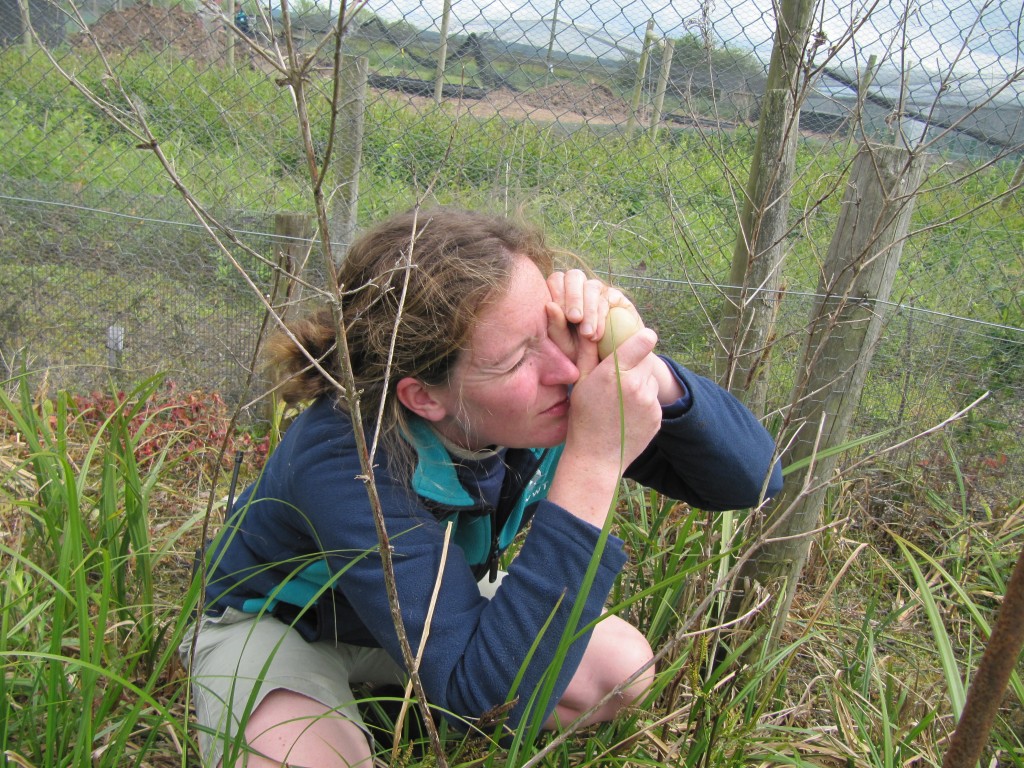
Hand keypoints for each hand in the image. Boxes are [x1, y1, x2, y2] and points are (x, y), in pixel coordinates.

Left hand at [546, 270, 640, 360]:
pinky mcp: (616, 297)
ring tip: (587, 334)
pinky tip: (597, 335)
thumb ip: (555, 325)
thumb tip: (549, 305)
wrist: (604, 363)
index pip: (556, 279)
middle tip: (574, 319)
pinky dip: (601, 317)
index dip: (558, 293)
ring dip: (589, 310)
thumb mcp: (563, 343)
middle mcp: (580, 288)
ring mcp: (599, 291)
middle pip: (574, 276)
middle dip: (573, 297)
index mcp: (562, 293)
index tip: (562, 316)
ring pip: (592, 286)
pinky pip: (608, 299)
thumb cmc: (578, 352)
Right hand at [562, 325, 663, 474]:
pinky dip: (644, 403)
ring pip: (651, 381)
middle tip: (620, 376)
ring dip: (641, 384)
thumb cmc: (583, 419)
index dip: (643, 338)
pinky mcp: (658, 418)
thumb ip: (588, 353)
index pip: (643, 341)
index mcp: (615, 373)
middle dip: (637, 364)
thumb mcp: (580, 383)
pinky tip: (627, 415)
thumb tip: (592, 329)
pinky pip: (654, 401)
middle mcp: (637, 386)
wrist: (596, 458)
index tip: (640, 339)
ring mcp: (650, 403)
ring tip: (621, 401)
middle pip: (647, 360)